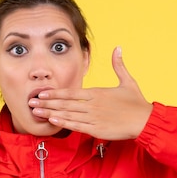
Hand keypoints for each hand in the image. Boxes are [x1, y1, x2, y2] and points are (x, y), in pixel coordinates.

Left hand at [28, 47, 152, 139]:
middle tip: (31, 102)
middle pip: (65, 103)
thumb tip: (118, 48)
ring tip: (36, 112)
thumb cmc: (137, 103)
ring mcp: (94, 117)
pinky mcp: (97, 129)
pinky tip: (53, 120)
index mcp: (97, 93)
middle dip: (47, 103)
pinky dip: (64, 123)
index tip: (42, 93)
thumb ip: (119, 65)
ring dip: (50, 112)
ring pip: (68, 114)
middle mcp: (93, 104)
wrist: (145, 120)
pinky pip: (77, 126)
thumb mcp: (128, 81)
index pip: (71, 92)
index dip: (55, 93)